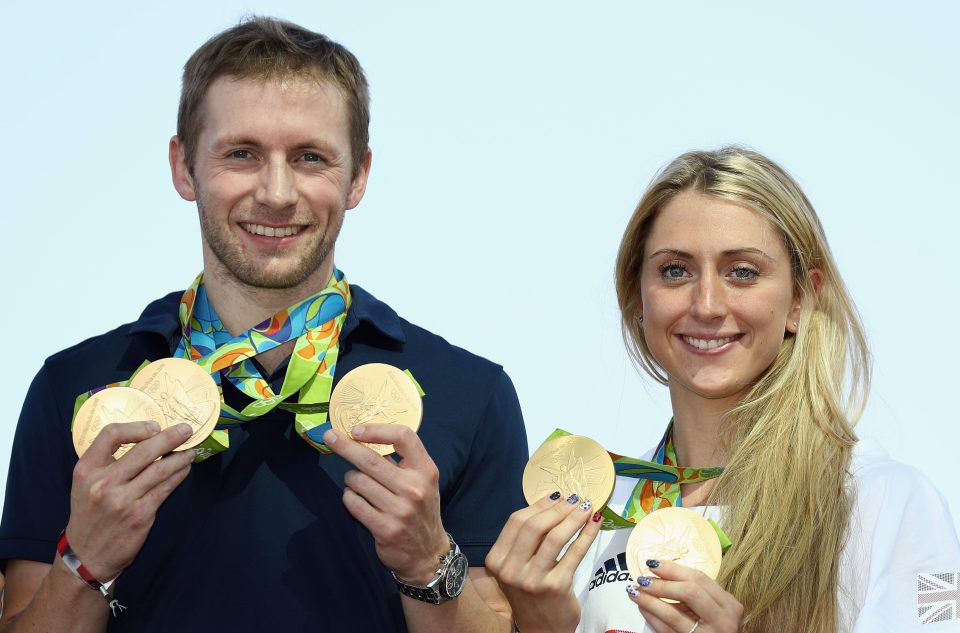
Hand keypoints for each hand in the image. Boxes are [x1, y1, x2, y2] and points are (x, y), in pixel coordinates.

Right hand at [65, 421, 194, 580]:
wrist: (86, 556)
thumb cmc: (90, 514)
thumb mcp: (85, 485)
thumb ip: (106, 462)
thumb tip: (145, 438)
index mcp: (86, 470)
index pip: (111, 434)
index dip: (136, 427)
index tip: (154, 427)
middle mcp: (103, 483)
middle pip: (143, 450)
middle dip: (170, 437)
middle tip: (186, 430)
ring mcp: (123, 500)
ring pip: (160, 469)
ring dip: (180, 457)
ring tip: (190, 451)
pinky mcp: (140, 514)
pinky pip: (166, 488)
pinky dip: (179, 475)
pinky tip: (184, 469)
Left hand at [323, 424, 448, 582]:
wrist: (428, 554)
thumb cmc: (420, 511)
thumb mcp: (422, 483)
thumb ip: (401, 463)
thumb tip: (363, 439)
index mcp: (426, 471)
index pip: (404, 437)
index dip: (377, 430)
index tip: (357, 430)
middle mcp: (414, 488)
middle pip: (372, 459)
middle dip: (345, 446)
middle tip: (329, 436)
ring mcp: (400, 510)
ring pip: (358, 481)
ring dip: (350, 479)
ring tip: (357, 483)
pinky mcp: (385, 528)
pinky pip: (354, 503)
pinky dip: (349, 498)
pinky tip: (355, 499)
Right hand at [485, 492, 602, 632]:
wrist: (541, 629)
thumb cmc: (530, 592)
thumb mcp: (516, 566)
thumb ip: (526, 539)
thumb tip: (552, 502)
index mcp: (497, 560)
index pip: (516, 522)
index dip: (539, 505)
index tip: (557, 496)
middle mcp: (510, 570)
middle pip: (534, 526)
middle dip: (558, 508)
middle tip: (575, 499)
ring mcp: (532, 580)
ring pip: (555, 537)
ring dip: (574, 517)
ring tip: (587, 507)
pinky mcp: (556, 586)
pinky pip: (574, 553)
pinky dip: (587, 534)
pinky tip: (595, 523)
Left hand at [626, 560, 742, 632]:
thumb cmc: (715, 628)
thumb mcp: (713, 609)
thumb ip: (694, 593)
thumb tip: (660, 573)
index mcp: (729, 605)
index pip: (700, 579)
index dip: (673, 569)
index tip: (653, 563)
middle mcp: (724, 620)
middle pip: (690, 592)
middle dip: (662, 584)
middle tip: (643, 579)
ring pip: (674, 615)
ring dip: (650, 601)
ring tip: (635, 592)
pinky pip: (667, 630)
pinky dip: (652, 617)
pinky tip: (642, 608)